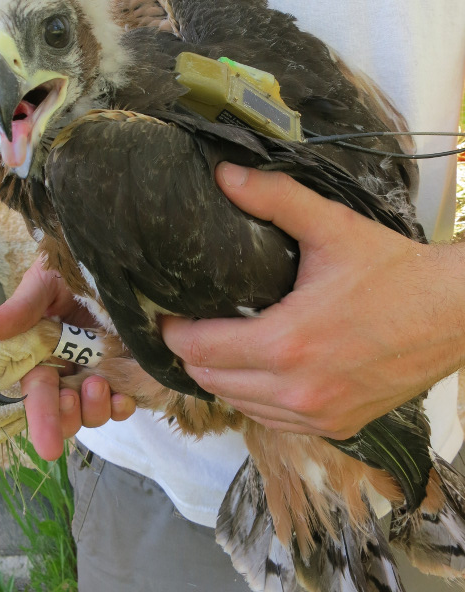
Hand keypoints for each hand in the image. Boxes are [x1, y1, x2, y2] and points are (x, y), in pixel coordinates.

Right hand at [0, 257, 135, 459]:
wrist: (109, 260)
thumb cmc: (68, 271)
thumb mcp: (42, 286)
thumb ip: (18, 310)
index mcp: (40, 357)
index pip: (36, 395)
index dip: (41, 420)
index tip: (49, 448)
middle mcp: (66, 371)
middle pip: (64, 413)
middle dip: (69, 418)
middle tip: (72, 399)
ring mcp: (97, 373)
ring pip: (93, 412)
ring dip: (95, 410)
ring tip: (99, 385)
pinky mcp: (126, 371)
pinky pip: (124, 401)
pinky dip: (123, 406)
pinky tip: (125, 397)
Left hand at [161, 163, 464, 438]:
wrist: (454, 313)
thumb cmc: (393, 270)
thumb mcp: (332, 226)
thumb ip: (274, 198)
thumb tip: (223, 174)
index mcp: (288, 344)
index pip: (202, 348)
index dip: (174, 331)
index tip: (166, 314)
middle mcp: (299, 391)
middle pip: (212, 381)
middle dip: (192, 354)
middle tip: (188, 326)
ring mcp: (320, 417)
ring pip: (240, 407)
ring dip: (221, 379)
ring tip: (218, 346)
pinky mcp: (339, 428)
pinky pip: (274, 422)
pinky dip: (255, 400)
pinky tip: (257, 373)